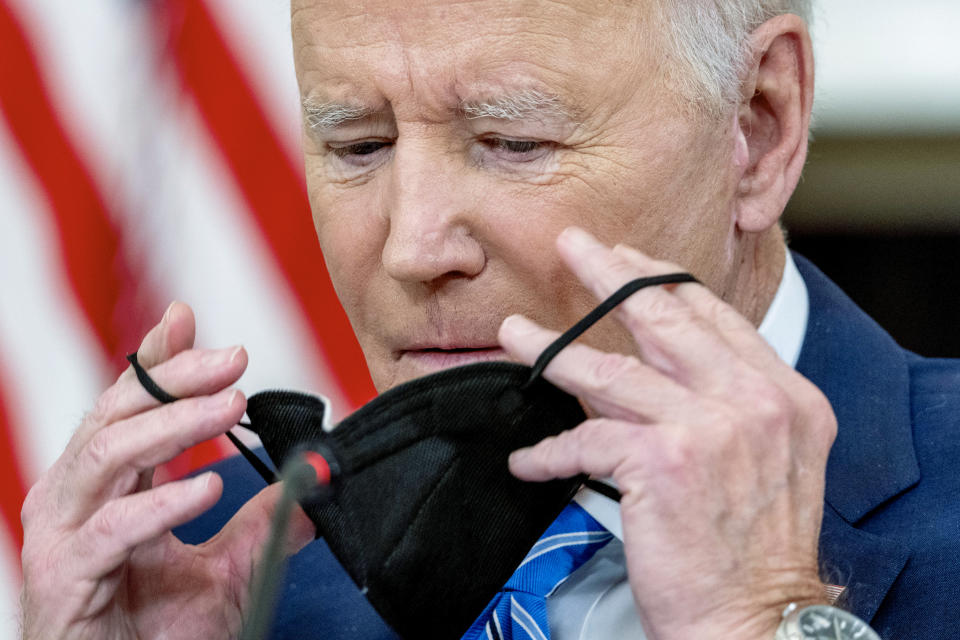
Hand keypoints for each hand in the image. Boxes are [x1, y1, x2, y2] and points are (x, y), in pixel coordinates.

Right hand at [19, 303, 314, 638]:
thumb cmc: (157, 638)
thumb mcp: (227, 570)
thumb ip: (262, 523)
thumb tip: (310, 483)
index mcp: (109, 488)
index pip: (128, 406)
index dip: (155, 359)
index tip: (188, 318)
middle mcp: (77, 501)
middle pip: (116, 414)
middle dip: (174, 377)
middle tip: (234, 357)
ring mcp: (64, 537)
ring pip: (107, 455)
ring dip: (173, 424)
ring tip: (230, 406)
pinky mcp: (64, 578)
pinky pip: (112, 528)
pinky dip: (162, 502)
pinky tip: (209, 485)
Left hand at [499, 228, 834, 638]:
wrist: (756, 619)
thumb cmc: (753, 550)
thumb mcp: (762, 461)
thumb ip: (715, 405)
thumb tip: (643, 374)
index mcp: (784, 394)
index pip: (714, 318)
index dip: (663, 282)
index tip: (627, 259)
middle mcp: (753, 401)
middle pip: (666, 317)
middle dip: (612, 274)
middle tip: (574, 246)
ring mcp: (710, 428)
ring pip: (613, 372)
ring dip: (554, 349)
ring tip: (515, 333)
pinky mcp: (663, 463)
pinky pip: (587, 441)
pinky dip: (551, 452)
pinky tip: (529, 459)